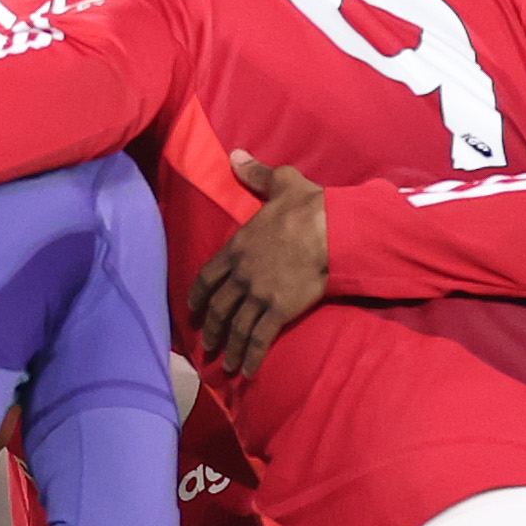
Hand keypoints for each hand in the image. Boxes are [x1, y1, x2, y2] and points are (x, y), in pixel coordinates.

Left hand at [189, 153, 328, 377]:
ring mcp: (258, 294)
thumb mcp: (279, 182)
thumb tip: (235, 155)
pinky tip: (246, 370)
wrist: (332, 230)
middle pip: (217, 307)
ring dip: (228, 347)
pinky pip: (259, 338)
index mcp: (236, 247)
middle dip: (211, 327)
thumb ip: (255, 174)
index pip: (207, 275)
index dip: (198, 295)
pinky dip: (251, 356)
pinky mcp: (278, 310)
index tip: (193, 309)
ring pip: (235, 326)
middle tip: (207, 343)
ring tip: (225, 363)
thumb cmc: (308, 205)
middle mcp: (241, 274)